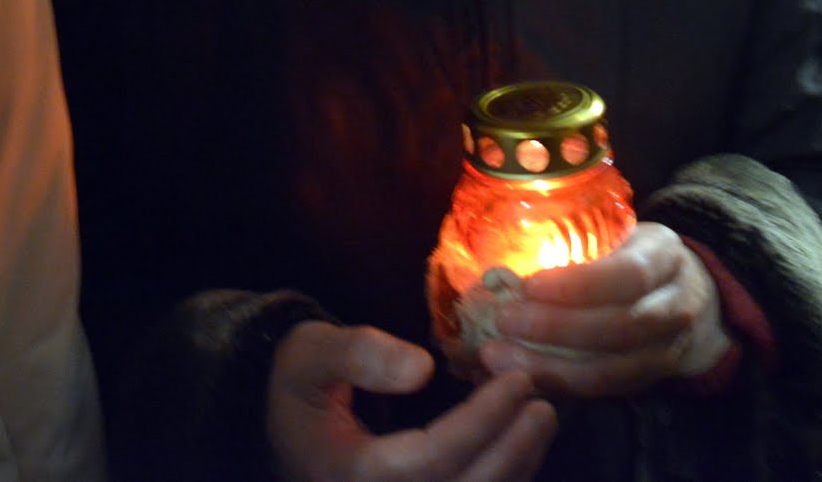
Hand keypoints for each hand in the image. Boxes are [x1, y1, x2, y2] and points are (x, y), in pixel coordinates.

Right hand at [267, 321, 556, 481]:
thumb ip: (360, 355)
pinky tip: (521, 445)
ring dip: (517, 469)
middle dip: (512, 452)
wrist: (278, 422)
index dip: (481, 423)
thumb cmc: (298, 382)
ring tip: (541, 419)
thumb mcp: (313, 354)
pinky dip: (503, 480)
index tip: (515, 381)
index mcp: (349, 475)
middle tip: (543, 404)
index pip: (431, 459)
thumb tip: (422, 369)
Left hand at [479, 222, 733, 396]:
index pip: (629, 275)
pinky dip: (560, 386)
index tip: (530, 285)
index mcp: (665, 255)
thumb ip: (580, 242)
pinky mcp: (652, 380)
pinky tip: (523, 376)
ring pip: (611, 370)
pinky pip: (604, 391)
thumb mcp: (621, 233)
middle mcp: (677, 305)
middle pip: (619, 327)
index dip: (579, 285)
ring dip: (551, 368)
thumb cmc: (636, 254)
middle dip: (556, 329)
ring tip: (499, 357)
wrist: (689, 292)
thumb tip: (505, 261)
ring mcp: (669, 349)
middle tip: (504, 321)